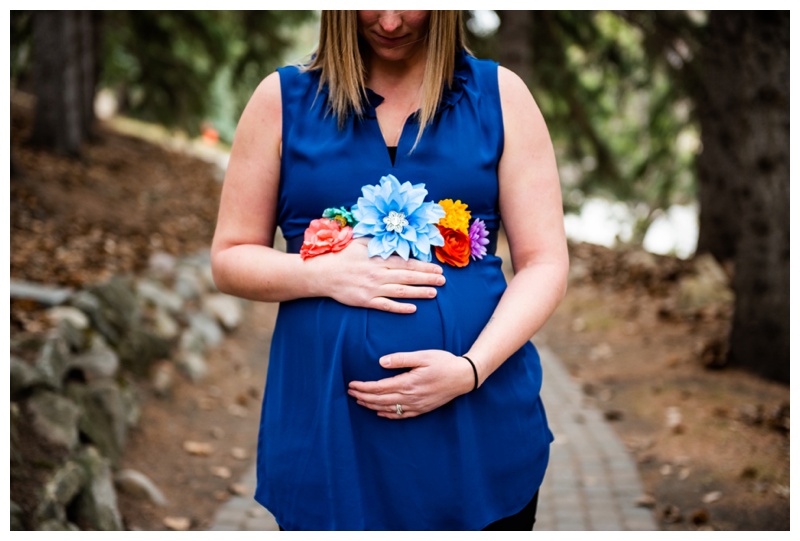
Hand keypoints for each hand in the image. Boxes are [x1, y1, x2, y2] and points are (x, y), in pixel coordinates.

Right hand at [307, 239, 445, 313]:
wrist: (323, 273)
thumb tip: (394, 234)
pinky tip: (413, 308)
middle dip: (427, 279)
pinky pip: (386, 305)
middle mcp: (378, 274)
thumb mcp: (361, 241)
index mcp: (379, 259)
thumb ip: (379, 240)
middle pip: (408, 277)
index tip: (438, 269)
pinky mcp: (366, 301)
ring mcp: (373, 288)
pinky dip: (400, 307)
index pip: (407, 263)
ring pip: (401, 291)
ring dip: (419, 293)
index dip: (424, 266)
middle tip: (442, 281)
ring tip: (434, 293)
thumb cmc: (342, 255)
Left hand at [348, 350, 474, 418]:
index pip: (379, 387)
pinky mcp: (422, 409)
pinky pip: (401, 415)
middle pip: (380, 400)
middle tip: (350, 393)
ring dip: (372, 406)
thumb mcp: (423, 356)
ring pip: (388, 409)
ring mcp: (416, 405)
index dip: (364, 387)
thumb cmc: (444, 362)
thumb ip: (401, 359)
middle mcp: (410, 397)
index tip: (352, 384)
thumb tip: (381, 362)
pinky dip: (388, 415)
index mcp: (408, 383)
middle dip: (363, 396)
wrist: (464, 377)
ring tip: (360, 401)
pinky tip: (380, 412)